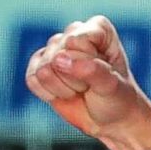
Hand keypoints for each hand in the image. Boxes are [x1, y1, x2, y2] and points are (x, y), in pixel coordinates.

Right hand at [25, 15, 150, 149]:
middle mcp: (74, 34)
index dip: (87, 64)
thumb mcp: (112, 86)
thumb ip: (91, 70)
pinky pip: (32, 79)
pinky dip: (49, 94)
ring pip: (43, 69)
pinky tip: (65, 94)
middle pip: (58, 55)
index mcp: (97, 28)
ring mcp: (55, 50)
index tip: (104, 74)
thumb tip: (60, 60)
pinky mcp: (39, 67)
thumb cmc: (118, 99)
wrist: (112, 121)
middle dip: (75, 79)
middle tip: (92, 86)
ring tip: (81, 89)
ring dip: (64, 88)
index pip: (76, 40)